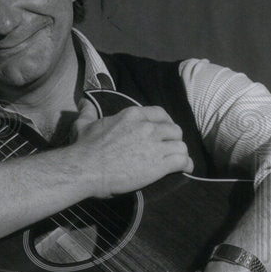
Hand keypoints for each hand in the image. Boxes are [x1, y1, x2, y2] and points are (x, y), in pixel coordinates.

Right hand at [71, 101, 193, 197]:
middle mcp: (147, 127)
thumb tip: (84, 102)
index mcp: (132, 115)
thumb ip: (87, 112)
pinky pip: (183, 161)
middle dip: (173, 139)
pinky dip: (186, 165)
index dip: (164, 123)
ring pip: (181, 145)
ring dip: (180, 153)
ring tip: (177, 160)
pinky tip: (185, 169)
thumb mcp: (83, 125)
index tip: (162, 132)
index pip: (160, 114)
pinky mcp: (159, 165)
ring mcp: (155, 145)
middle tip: (168, 148)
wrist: (85, 169)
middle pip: (174, 129)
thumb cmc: (84, 148)